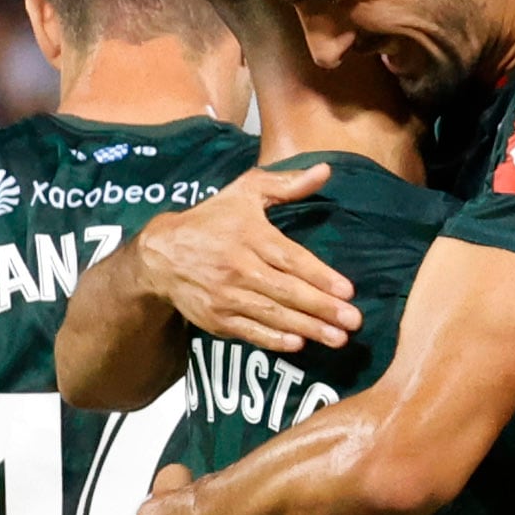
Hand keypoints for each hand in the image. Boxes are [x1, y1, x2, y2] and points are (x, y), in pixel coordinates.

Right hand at [135, 161, 351, 351]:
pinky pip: (249, 331)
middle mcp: (237, 267)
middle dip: (321, 308)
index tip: (347, 290)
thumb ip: (286, 184)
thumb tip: (325, 170)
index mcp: (249, 235)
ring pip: (271, 314)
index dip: (319, 276)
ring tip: (338, 339)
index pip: (290, 258)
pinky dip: (273, 340)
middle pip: (285, 290)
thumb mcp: (244, 192)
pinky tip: (297, 344)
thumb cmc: (211, 220)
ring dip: (307, 328)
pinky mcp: (216, 318)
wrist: (160, 255)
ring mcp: (225, 295)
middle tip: (353, 321)